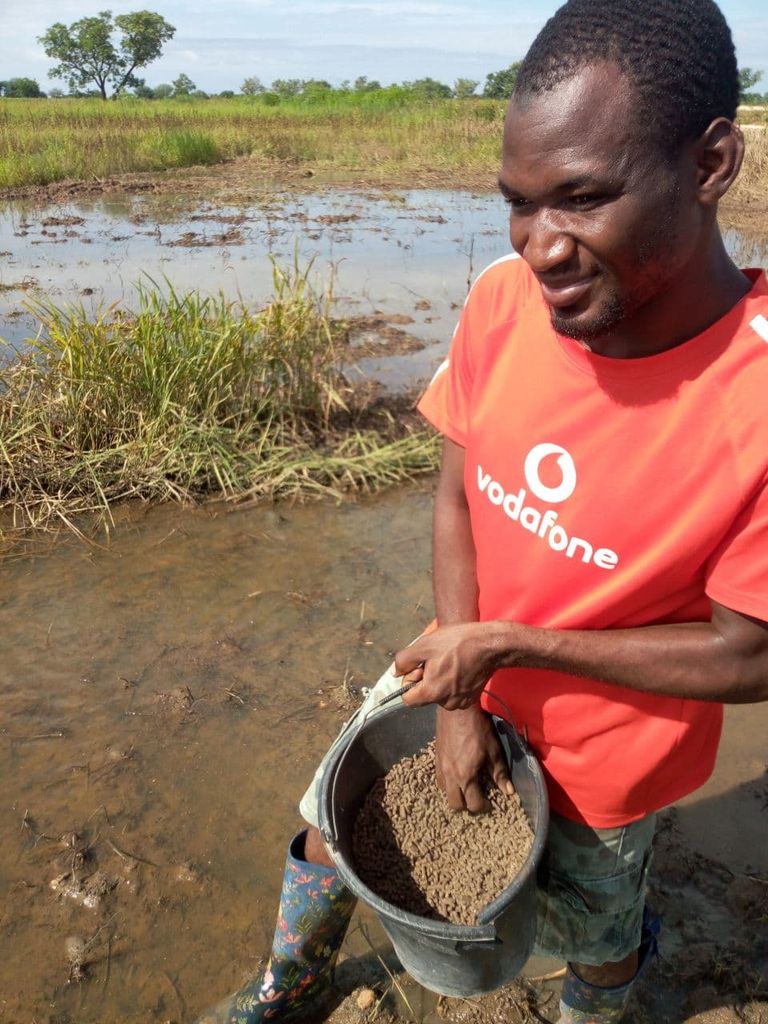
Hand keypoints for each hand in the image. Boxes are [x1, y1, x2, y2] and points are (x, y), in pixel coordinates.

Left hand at [394, 621, 513, 709]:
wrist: (490, 645)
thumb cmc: (457, 643)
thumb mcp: (424, 645)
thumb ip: (404, 661)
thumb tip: (397, 673)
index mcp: (431, 693)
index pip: (407, 699)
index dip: (409, 682)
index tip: (420, 667)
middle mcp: (445, 703)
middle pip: (424, 696)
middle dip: (425, 679)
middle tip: (436, 659)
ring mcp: (460, 702)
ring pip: (438, 694)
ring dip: (439, 680)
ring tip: (450, 661)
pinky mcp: (470, 699)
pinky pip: (452, 694)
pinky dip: (452, 682)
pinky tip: (460, 667)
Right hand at [435, 705, 513, 812]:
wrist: (457, 710)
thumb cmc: (478, 729)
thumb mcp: (493, 751)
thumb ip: (500, 773)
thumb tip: (509, 791)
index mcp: (465, 776)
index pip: (473, 804)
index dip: (483, 806)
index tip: (489, 802)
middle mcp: (450, 776)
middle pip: (455, 804)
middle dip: (467, 805)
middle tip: (477, 797)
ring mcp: (440, 767)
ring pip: (444, 792)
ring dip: (455, 793)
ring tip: (465, 786)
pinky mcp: (435, 758)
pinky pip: (439, 779)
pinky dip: (447, 782)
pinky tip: (456, 774)